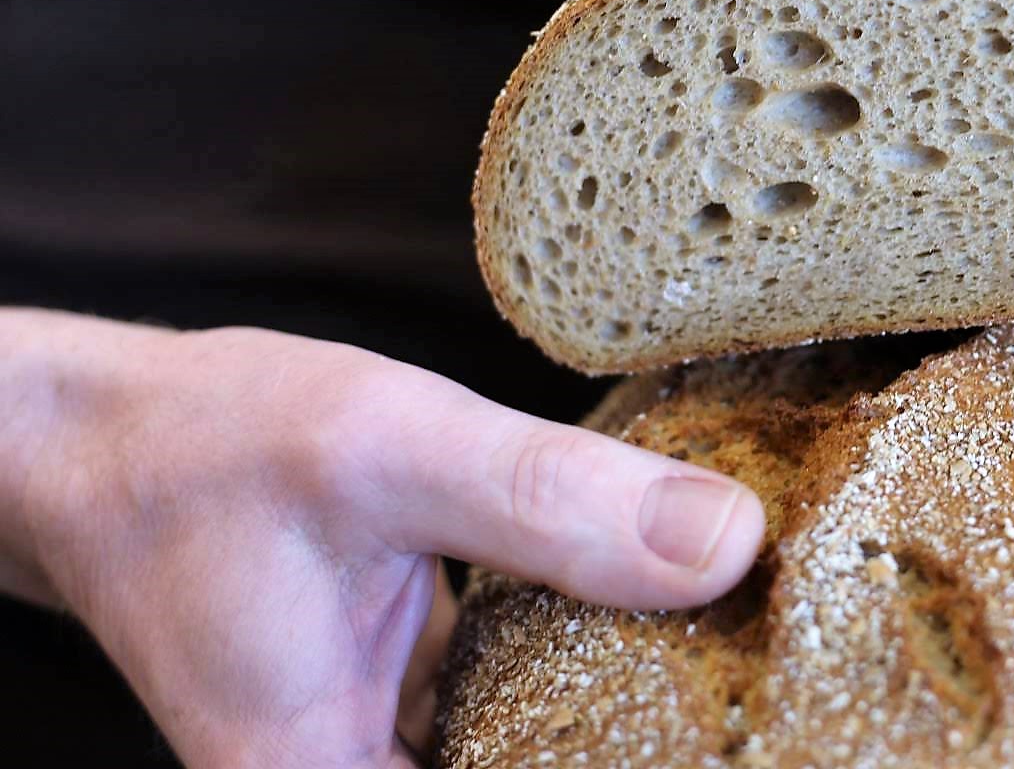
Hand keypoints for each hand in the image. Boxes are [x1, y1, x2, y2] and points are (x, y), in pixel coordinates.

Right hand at [0, 308, 762, 767]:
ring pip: (532, 755)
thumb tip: (729, 545)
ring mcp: (383, 750)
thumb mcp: (394, 450)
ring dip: (622, 712)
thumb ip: (553, 503)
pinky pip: (511, 709)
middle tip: (750, 674)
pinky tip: (653, 610)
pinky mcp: (403, 700)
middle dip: (643, 740)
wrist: (104, 436)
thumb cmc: (209, 447)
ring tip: (728, 653)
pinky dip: (578, 662)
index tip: (733, 731)